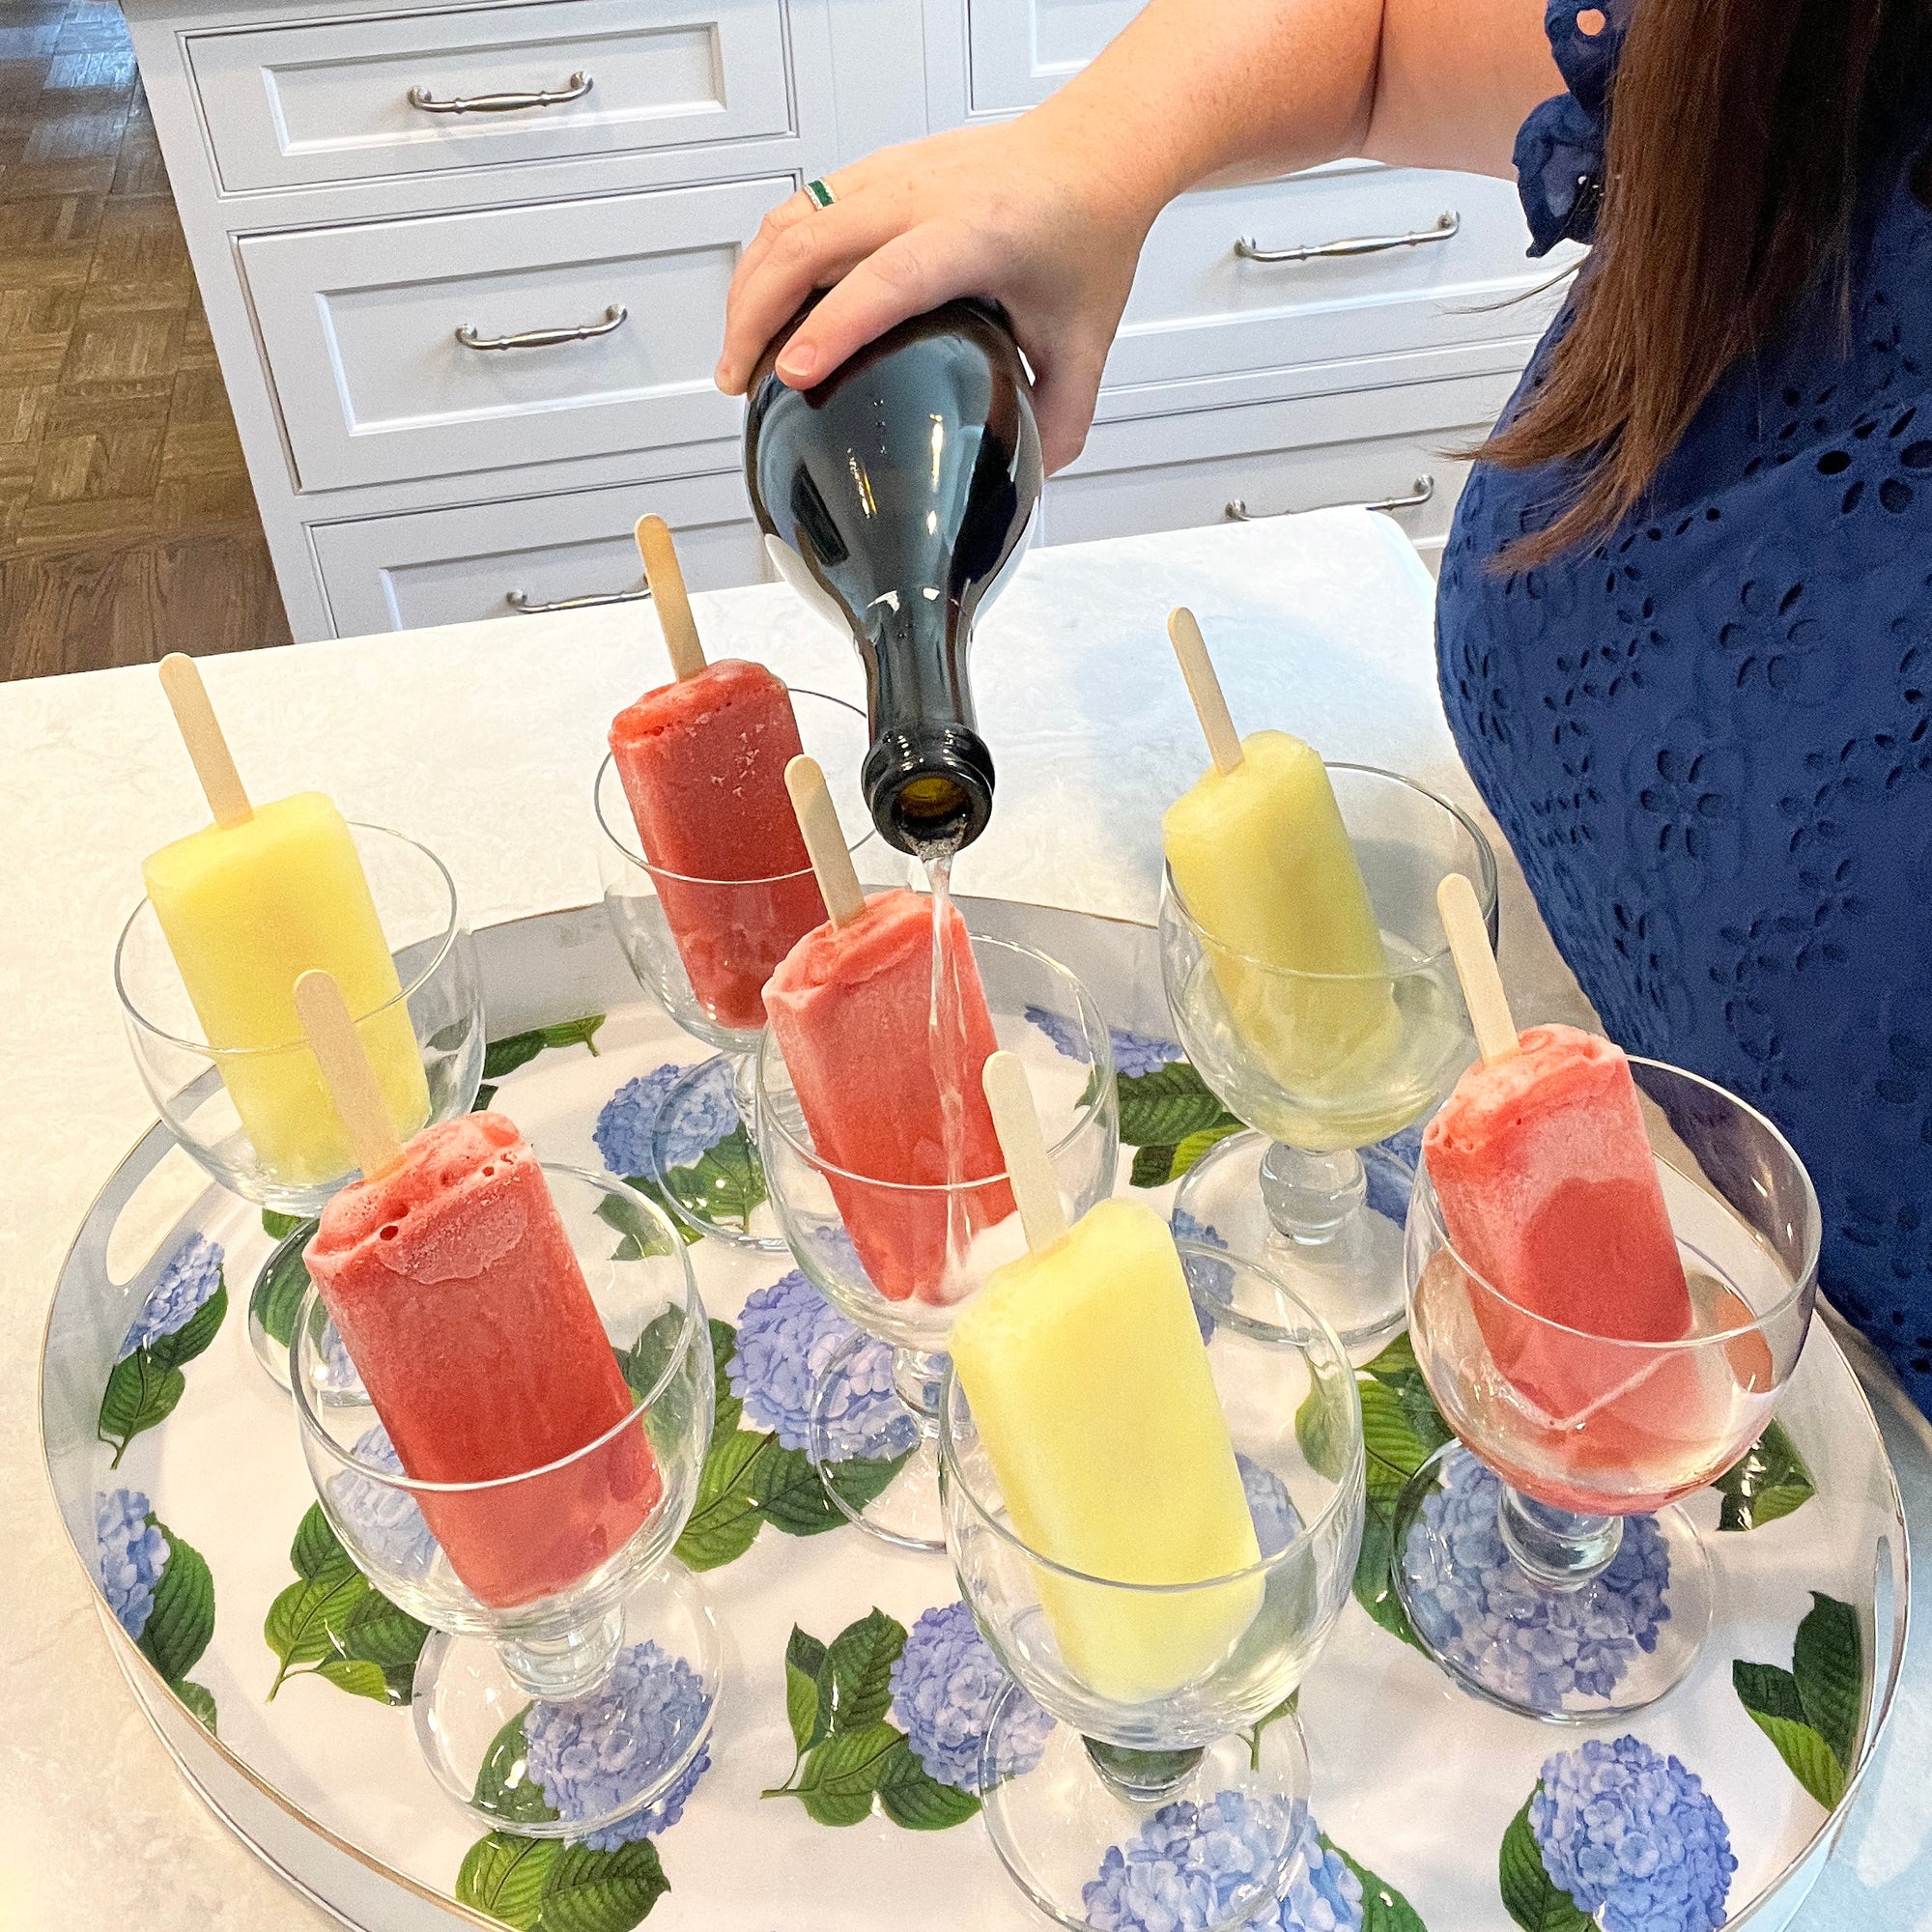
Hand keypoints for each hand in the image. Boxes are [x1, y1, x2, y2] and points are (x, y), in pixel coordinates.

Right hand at [713, 117, 1160, 472]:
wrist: (1096, 151)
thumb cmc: (1089, 234)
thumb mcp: (1086, 343)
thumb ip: (1057, 422)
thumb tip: (1022, 478)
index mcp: (978, 235)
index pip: (888, 279)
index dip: (833, 327)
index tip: (790, 374)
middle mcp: (926, 196)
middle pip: (810, 243)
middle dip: (755, 316)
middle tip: (736, 384)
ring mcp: (895, 176)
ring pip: (792, 220)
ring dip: (749, 286)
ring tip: (736, 354)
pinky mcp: (877, 172)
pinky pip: (801, 207)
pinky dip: (768, 258)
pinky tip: (762, 306)